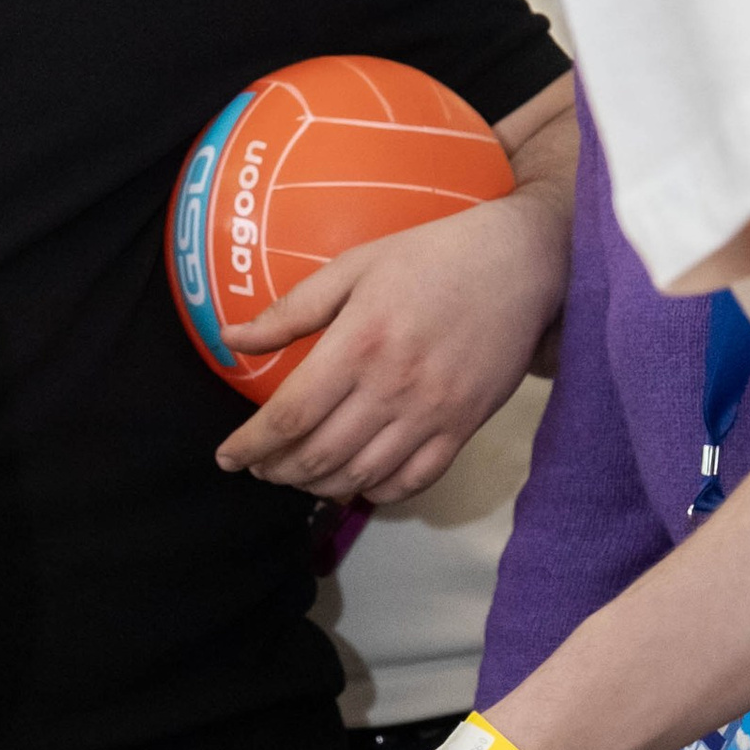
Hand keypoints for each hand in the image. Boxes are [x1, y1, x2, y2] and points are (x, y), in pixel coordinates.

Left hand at [214, 186, 562, 497]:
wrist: (522, 263)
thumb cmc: (431, 257)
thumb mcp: (354, 266)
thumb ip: (291, 311)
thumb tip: (231, 339)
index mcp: (360, 343)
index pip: (291, 416)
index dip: (251, 446)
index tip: (227, 457)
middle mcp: (394, 386)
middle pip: (319, 456)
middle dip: (277, 471)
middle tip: (260, 466)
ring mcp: (433, 413)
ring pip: (361, 477)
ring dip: (318, 487)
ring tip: (298, 475)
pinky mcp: (464, 427)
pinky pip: (413, 481)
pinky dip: (375, 491)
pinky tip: (355, 480)